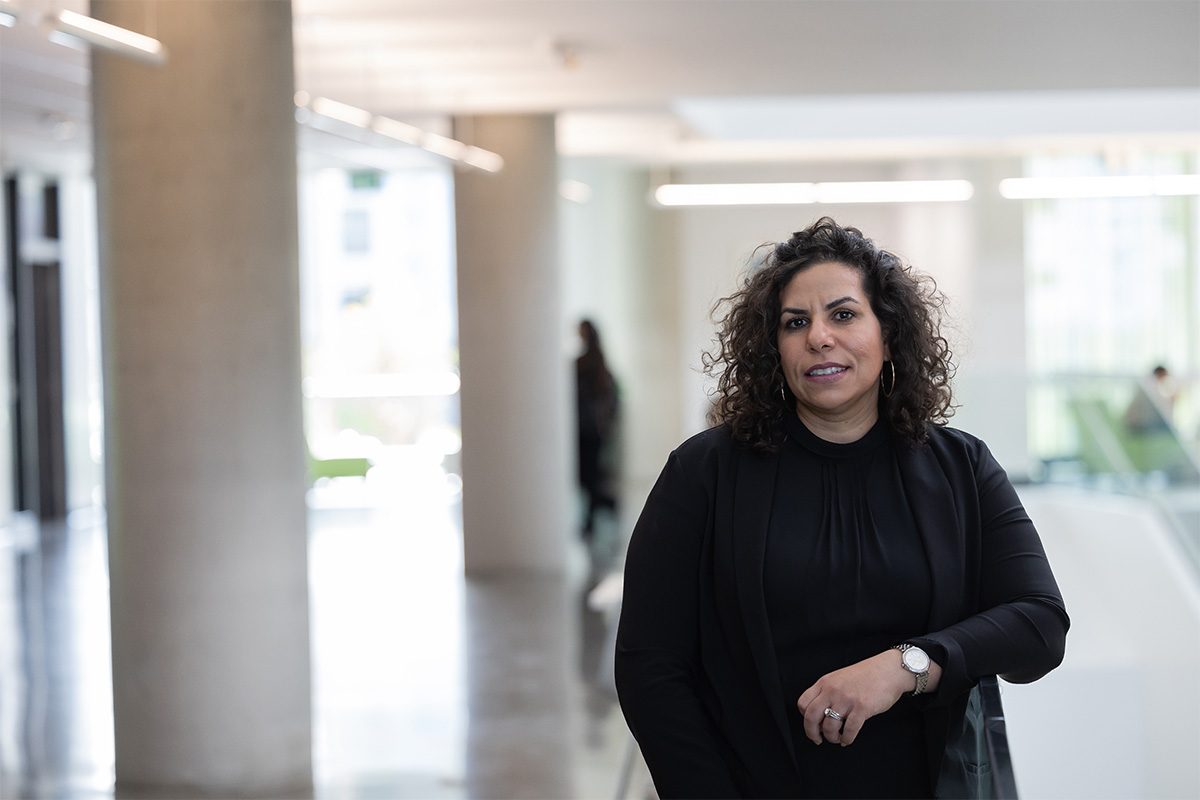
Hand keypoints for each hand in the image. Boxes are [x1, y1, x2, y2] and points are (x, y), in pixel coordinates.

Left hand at [796, 649, 938, 745]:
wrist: (888, 670)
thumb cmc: (865, 676)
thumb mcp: (839, 678)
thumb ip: (827, 692)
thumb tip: (819, 714)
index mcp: (825, 683)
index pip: (803, 703)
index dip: (805, 718)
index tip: (812, 725)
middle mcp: (832, 690)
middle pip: (811, 717)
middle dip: (812, 733)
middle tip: (818, 739)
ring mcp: (847, 699)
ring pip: (829, 727)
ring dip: (832, 737)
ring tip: (838, 738)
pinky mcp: (862, 707)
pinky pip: (849, 730)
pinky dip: (847, 739)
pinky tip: (848, 739)